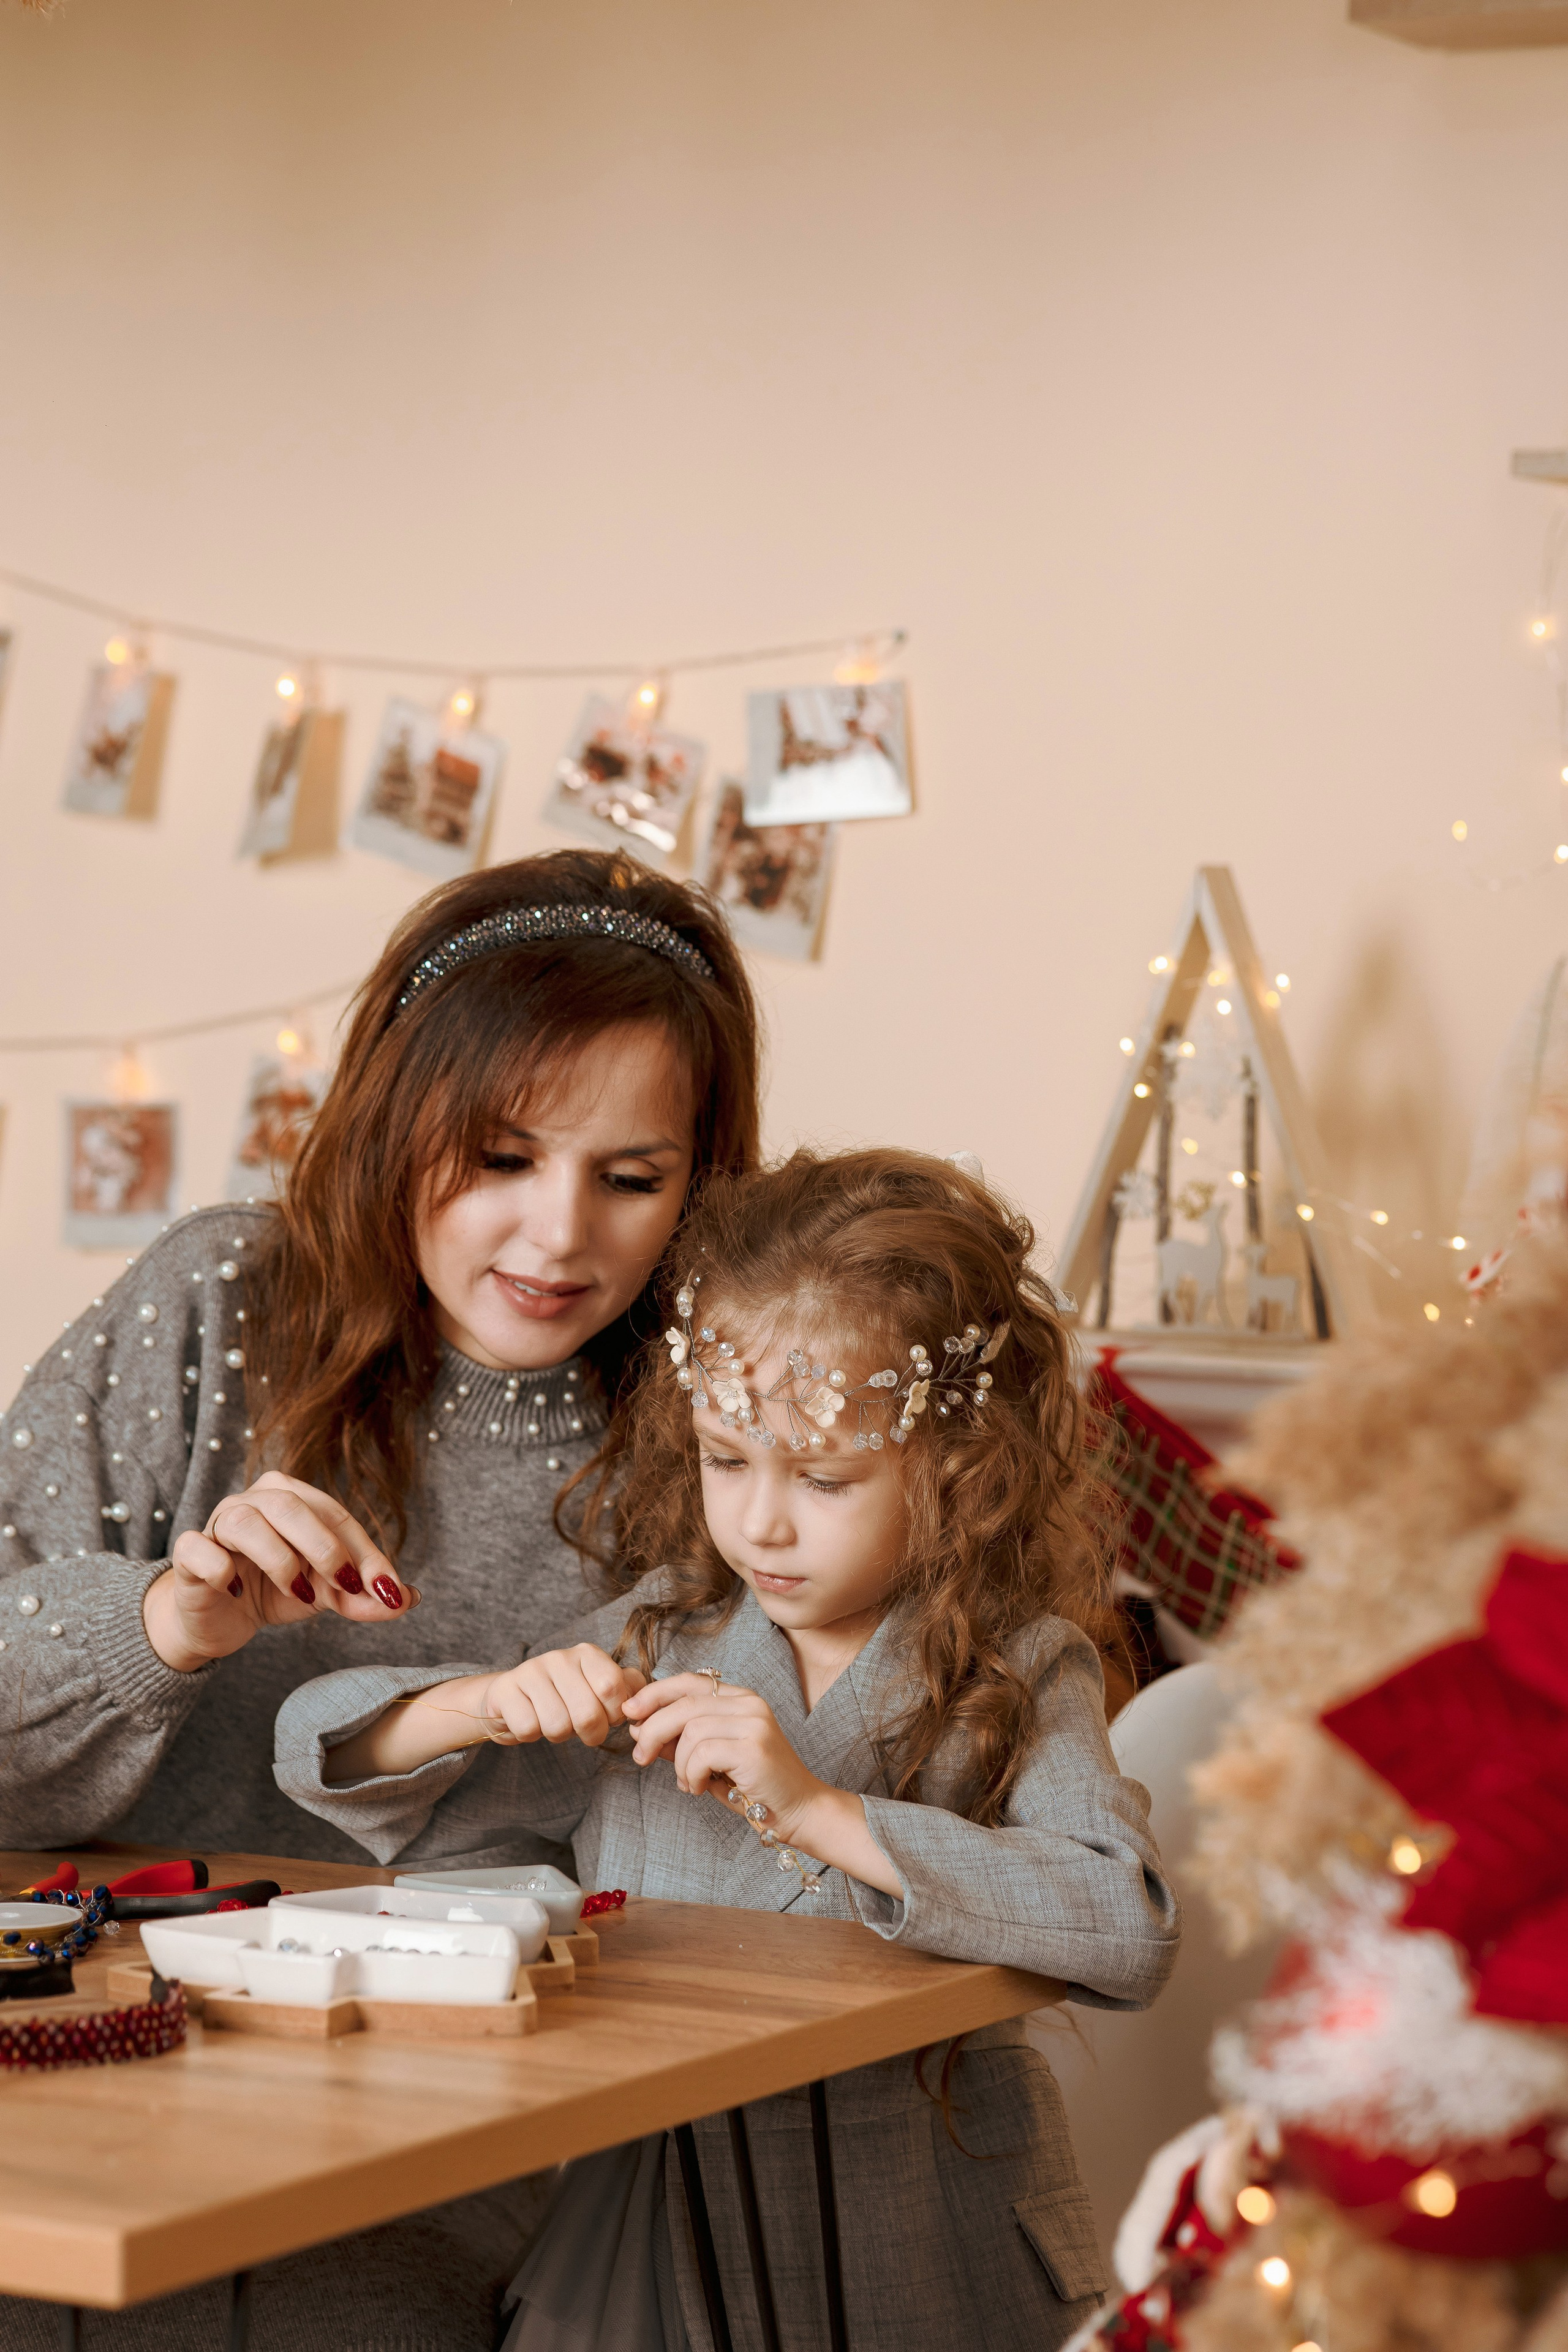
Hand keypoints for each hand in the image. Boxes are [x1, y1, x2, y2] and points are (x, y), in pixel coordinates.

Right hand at [143, 1473, 418, 1672]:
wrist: (219, 1621)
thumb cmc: (275, 1593)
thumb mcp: (325, 1596)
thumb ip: (362, 1596)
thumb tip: (407, 1599)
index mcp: (292, 1498)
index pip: (336, 1516)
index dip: (365, 1553)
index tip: (389, 1590)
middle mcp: (253, 1500)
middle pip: (292, 1506)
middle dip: (325, 1549)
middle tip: (343, 1588)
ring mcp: (217, 1523)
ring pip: (246, 1520)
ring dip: (279, 1559)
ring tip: (298, 1593)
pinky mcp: (189, 1554)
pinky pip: (198, 1548)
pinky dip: (220, 1568)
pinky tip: (236, 1589)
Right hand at [473, 1645, 648, 1747]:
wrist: (512, 1697)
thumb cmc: (564, 1696)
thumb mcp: (597, 1687)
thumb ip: (627, 1688)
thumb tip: (648, 1694)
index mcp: (588, 1655)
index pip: (612, 1688)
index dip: (612, 1715)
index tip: (606, 1717)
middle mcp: (560, 1657)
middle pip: (587, 1714)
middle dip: (588, 1733)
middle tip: (580, 1728)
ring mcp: (530, 1671)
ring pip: (557, 1726)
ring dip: (558, 1735)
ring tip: (553, 1721)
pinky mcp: (504, 1690)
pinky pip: (528, 1729)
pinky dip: (531, 1734)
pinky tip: (530, 1719)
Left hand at [620, 1673, 825, 1845]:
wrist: (800, 1811)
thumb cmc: (754, 1787)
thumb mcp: (710, 1759)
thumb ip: (680, 1741)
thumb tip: (639, 1727)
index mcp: (740, 1698)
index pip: (690, 1682)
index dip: (655, 1693)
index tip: (630, 1712)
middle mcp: (749, 1703)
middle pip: (684, 1703)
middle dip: (653, 1728)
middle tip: (639, 1755)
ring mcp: (754, 1722)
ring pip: (690, 1729)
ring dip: (676, 1761)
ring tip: (686, 1782)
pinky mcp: (753, 1746)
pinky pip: (702, 1752)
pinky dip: (690, 1773)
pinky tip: (698, 1788)